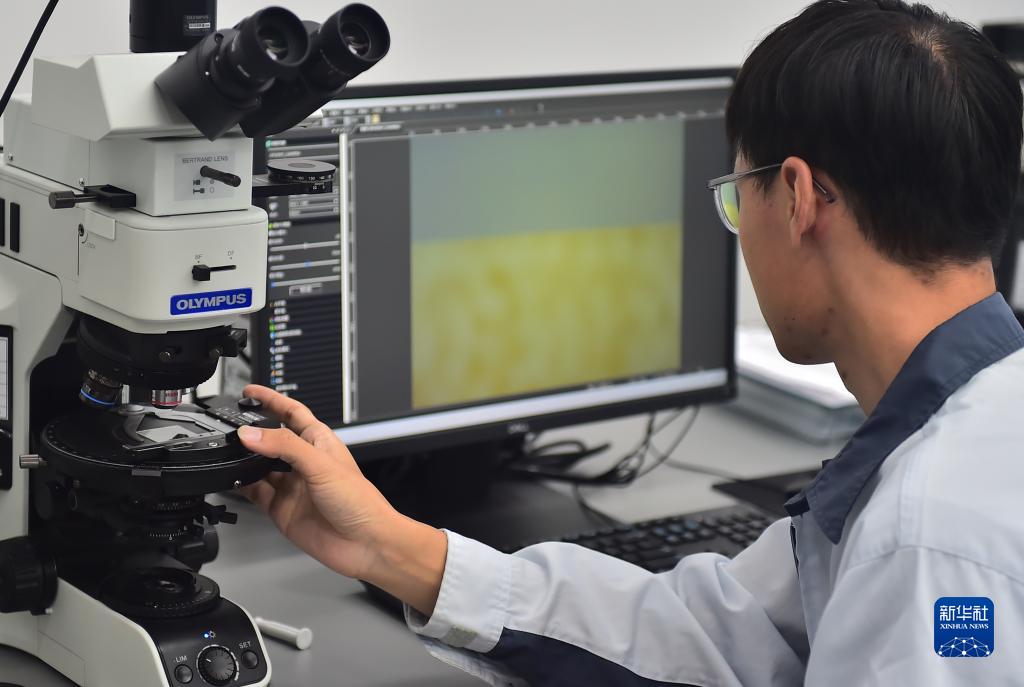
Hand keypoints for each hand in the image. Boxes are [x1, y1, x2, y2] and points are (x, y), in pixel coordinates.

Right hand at [236, 385, 446, 613]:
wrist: (364, 543)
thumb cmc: (359, 501)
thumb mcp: (321, 465)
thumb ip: (285, 447)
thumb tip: (252, 434)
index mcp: (319, 442)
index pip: (291, 412)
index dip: (272, 400)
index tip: (250, 392)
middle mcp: (304, 462)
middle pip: (271, 439)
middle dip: (252, 431)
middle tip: (229, 424)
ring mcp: (292, 486)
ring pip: (259, 466)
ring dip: (244, 459)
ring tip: (227, 451)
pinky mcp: (281, 508)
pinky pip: (255, 492)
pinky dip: (241, 485)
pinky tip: (232, 478)